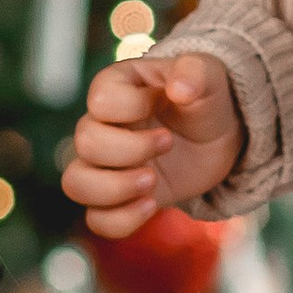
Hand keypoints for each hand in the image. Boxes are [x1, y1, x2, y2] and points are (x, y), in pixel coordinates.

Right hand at [61, 52, 241, 237]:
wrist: (216, 139)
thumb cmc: (205, 100)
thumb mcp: (210, 77)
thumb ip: (196, 72)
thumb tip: (180, 87)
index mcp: (115, 88)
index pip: (99, 100)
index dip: (131, 108)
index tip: (163, 103)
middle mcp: (100, 126)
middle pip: (85, 143)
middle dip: (131, 150)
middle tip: (168, 144)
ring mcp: (104, 165)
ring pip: (75, 184)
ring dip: (116, 188)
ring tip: (152, 181)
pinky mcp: (117, 198)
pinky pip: (96, 220)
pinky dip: (122, 220)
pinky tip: (152, 206)